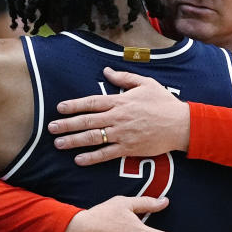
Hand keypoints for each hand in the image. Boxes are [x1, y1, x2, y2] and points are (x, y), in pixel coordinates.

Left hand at [48, 67, 190, 164]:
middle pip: (86, 121)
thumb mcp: (146, 83)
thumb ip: (124, 78)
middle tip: (51, 128)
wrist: (181, 125)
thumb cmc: (164, 103)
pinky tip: (79, 160)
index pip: (91, 102)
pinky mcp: (129, 149)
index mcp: (120, 101)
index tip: (59, 108)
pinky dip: (91, 158)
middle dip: (66, 124)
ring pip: (92, 138)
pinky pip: (106, 154)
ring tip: (59, 144)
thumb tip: (107, 71)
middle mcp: (118, 118)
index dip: (74, 105)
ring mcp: (122, 134)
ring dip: (73, 141)